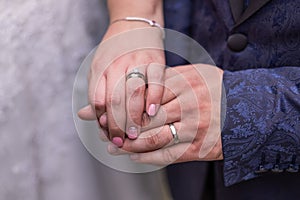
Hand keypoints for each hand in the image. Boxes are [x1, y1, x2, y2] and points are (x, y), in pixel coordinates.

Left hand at [78, 22, 164, 146]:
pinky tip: (152, 112)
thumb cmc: (114, 52)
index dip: (101, 120)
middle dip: (117, 125)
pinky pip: (156, 81)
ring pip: (134, 93)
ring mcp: (138, 61)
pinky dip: (154, 98)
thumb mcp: (99, 68)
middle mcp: (117, 64)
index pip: (97, 99)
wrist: (133, 25)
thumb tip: (86, 117)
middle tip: (120, 142)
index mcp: (100, 67)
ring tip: (135, 133)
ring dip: (134, 117)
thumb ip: (96, 91)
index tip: (106, 134)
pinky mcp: (156, 60)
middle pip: (115, 100)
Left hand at [109, 64, 223, 164]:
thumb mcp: (192, 74)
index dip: (122, 105)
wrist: (249, 106)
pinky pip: (168, 155)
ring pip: (153, 138)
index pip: (144, 94)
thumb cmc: (215, 88)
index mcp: (183, 81)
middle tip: (105, 131)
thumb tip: (133, 84)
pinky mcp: (199, 147)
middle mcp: (188, 103)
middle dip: (121, 126)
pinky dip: (148, 157)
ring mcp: (194, 127)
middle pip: (144, 118)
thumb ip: (164, 79)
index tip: (108, 111)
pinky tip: (135, 156)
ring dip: (129, 145)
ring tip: (114, 146)